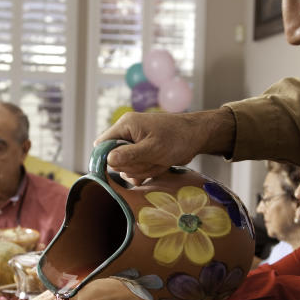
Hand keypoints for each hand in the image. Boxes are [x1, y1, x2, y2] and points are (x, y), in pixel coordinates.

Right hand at [95, 109, 235, 184]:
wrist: (197, 137)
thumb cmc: (177, 138)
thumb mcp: (153, 148)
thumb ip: (129, 155)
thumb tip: (107, 160)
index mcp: (125, 126)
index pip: (102, 145)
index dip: (106, 159)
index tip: (121, 167)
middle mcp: (127, 135)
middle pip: (115, 160)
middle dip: (133, 166)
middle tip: (151, 160)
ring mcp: (135, 145)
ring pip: (127, 168)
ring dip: (143, 170)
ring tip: (159, 161)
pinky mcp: (143, 154)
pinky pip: (137, 170)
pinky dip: (147, 172)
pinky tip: (159, 167)